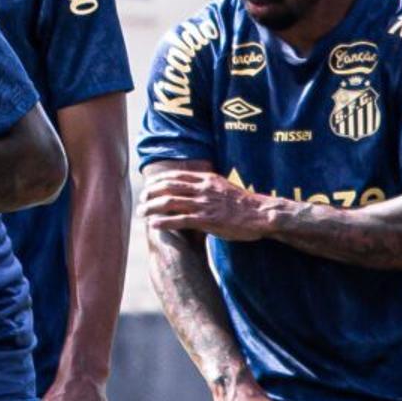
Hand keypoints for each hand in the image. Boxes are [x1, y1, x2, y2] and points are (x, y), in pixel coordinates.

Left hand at [141, 167, 273, 241]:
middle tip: (141, 199)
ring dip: (152, 207)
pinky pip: (180, 220)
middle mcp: (203, 189)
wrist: (260, 214)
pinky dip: (164, 222)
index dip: (159, 180)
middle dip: (151, 192)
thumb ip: (207, 188)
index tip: (148, 185)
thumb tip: (193, 190)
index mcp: (207, 179)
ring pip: (170, 202)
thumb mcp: (223, 188)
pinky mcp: (207, 220)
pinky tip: (154, 224)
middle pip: (168, 186)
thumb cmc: (243, 204)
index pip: (176, 175)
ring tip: (141, 212)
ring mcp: (204, 204)